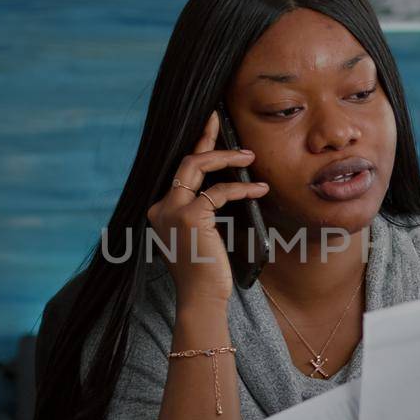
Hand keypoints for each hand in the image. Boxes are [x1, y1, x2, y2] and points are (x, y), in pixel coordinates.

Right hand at [147, 110, 269, 304]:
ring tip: (249, 157)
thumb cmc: (206, 270)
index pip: (181, 171)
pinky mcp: (190, 216)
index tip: (210, 126)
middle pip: (186, 161)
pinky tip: (258, 189)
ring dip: (227, 158)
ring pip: (198, 167)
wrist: (200, 298)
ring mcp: (172, 210)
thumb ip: (204, 210)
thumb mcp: (202, 235)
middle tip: (223, 121)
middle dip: (207, 138)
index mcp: (161, 210)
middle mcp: (161, 207)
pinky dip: (241, 188)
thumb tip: (225, 186)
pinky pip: (219, 192)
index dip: (196, 145)